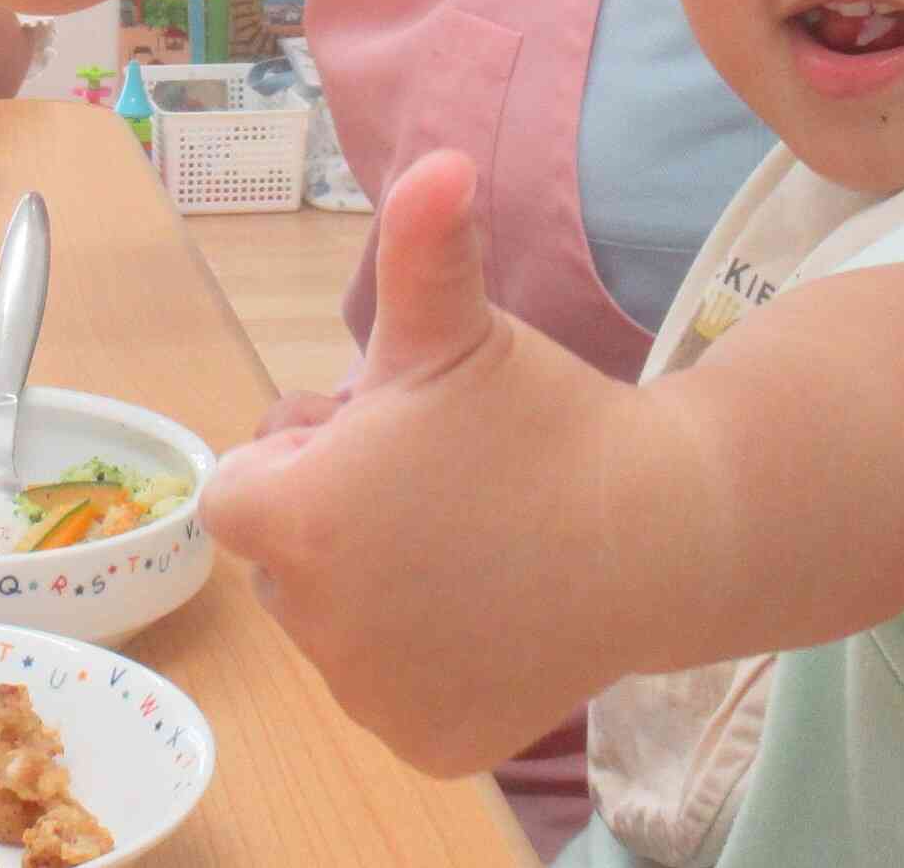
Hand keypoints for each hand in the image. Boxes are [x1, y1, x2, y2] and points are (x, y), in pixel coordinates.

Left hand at [202, 152, 637, 775]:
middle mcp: (316, 622)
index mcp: (297, 517)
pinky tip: (491, 611)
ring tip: (470, 541)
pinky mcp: (427, 744)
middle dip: (337, 522)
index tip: (382, 437)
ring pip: (337, 630)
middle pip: (285, 563)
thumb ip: (423, 244)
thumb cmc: (543, 416)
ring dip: (377, 590)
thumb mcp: (463, 327)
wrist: (661, 528)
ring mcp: (371, 695)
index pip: (241, 491)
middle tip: (433, 483)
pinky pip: (394, 694)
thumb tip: (438, 159)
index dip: (305, 458)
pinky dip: (427, 663)